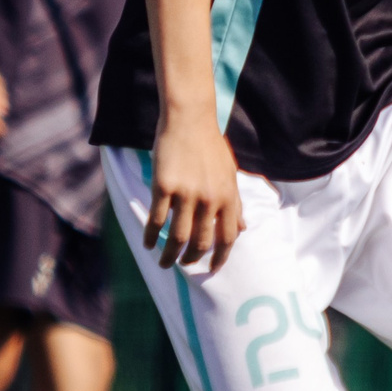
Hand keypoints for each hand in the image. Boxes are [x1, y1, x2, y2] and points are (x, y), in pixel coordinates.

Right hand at [145, 119, 243, 269]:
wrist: (190, 121)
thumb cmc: (211, 147)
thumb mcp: (230, 175)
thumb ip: (236, 204)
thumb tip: (244, 228)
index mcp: (229, 197)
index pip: (228, 237)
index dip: (220, 257)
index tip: (212, 269)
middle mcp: (210, 199)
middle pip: (202, 242)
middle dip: (192, 259)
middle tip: (184, 266)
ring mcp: (187, 193)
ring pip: (178, 236)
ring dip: (170, 255)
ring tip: (164, 263)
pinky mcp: (164, 186)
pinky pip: (157, 220)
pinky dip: (151, 236)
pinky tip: (148, 244)